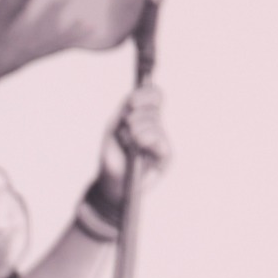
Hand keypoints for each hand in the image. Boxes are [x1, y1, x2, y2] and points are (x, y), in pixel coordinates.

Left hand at [94, 82, 170, 211]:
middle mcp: (157, 127)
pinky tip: (138, 147)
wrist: (111, 182)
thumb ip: (125, 109)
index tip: (131, 103)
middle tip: (125, 132)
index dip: (146, 94)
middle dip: (134, 117)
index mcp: (146, 117)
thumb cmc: (113, 155)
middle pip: (153, 108)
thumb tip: (134, 98)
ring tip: (128, 143)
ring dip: (136, 130)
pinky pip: (161, 140)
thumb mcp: (114, 126)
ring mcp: (163, 141)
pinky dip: (147, 140)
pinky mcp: (166, 157)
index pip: (155, 95)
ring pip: (155, 123)